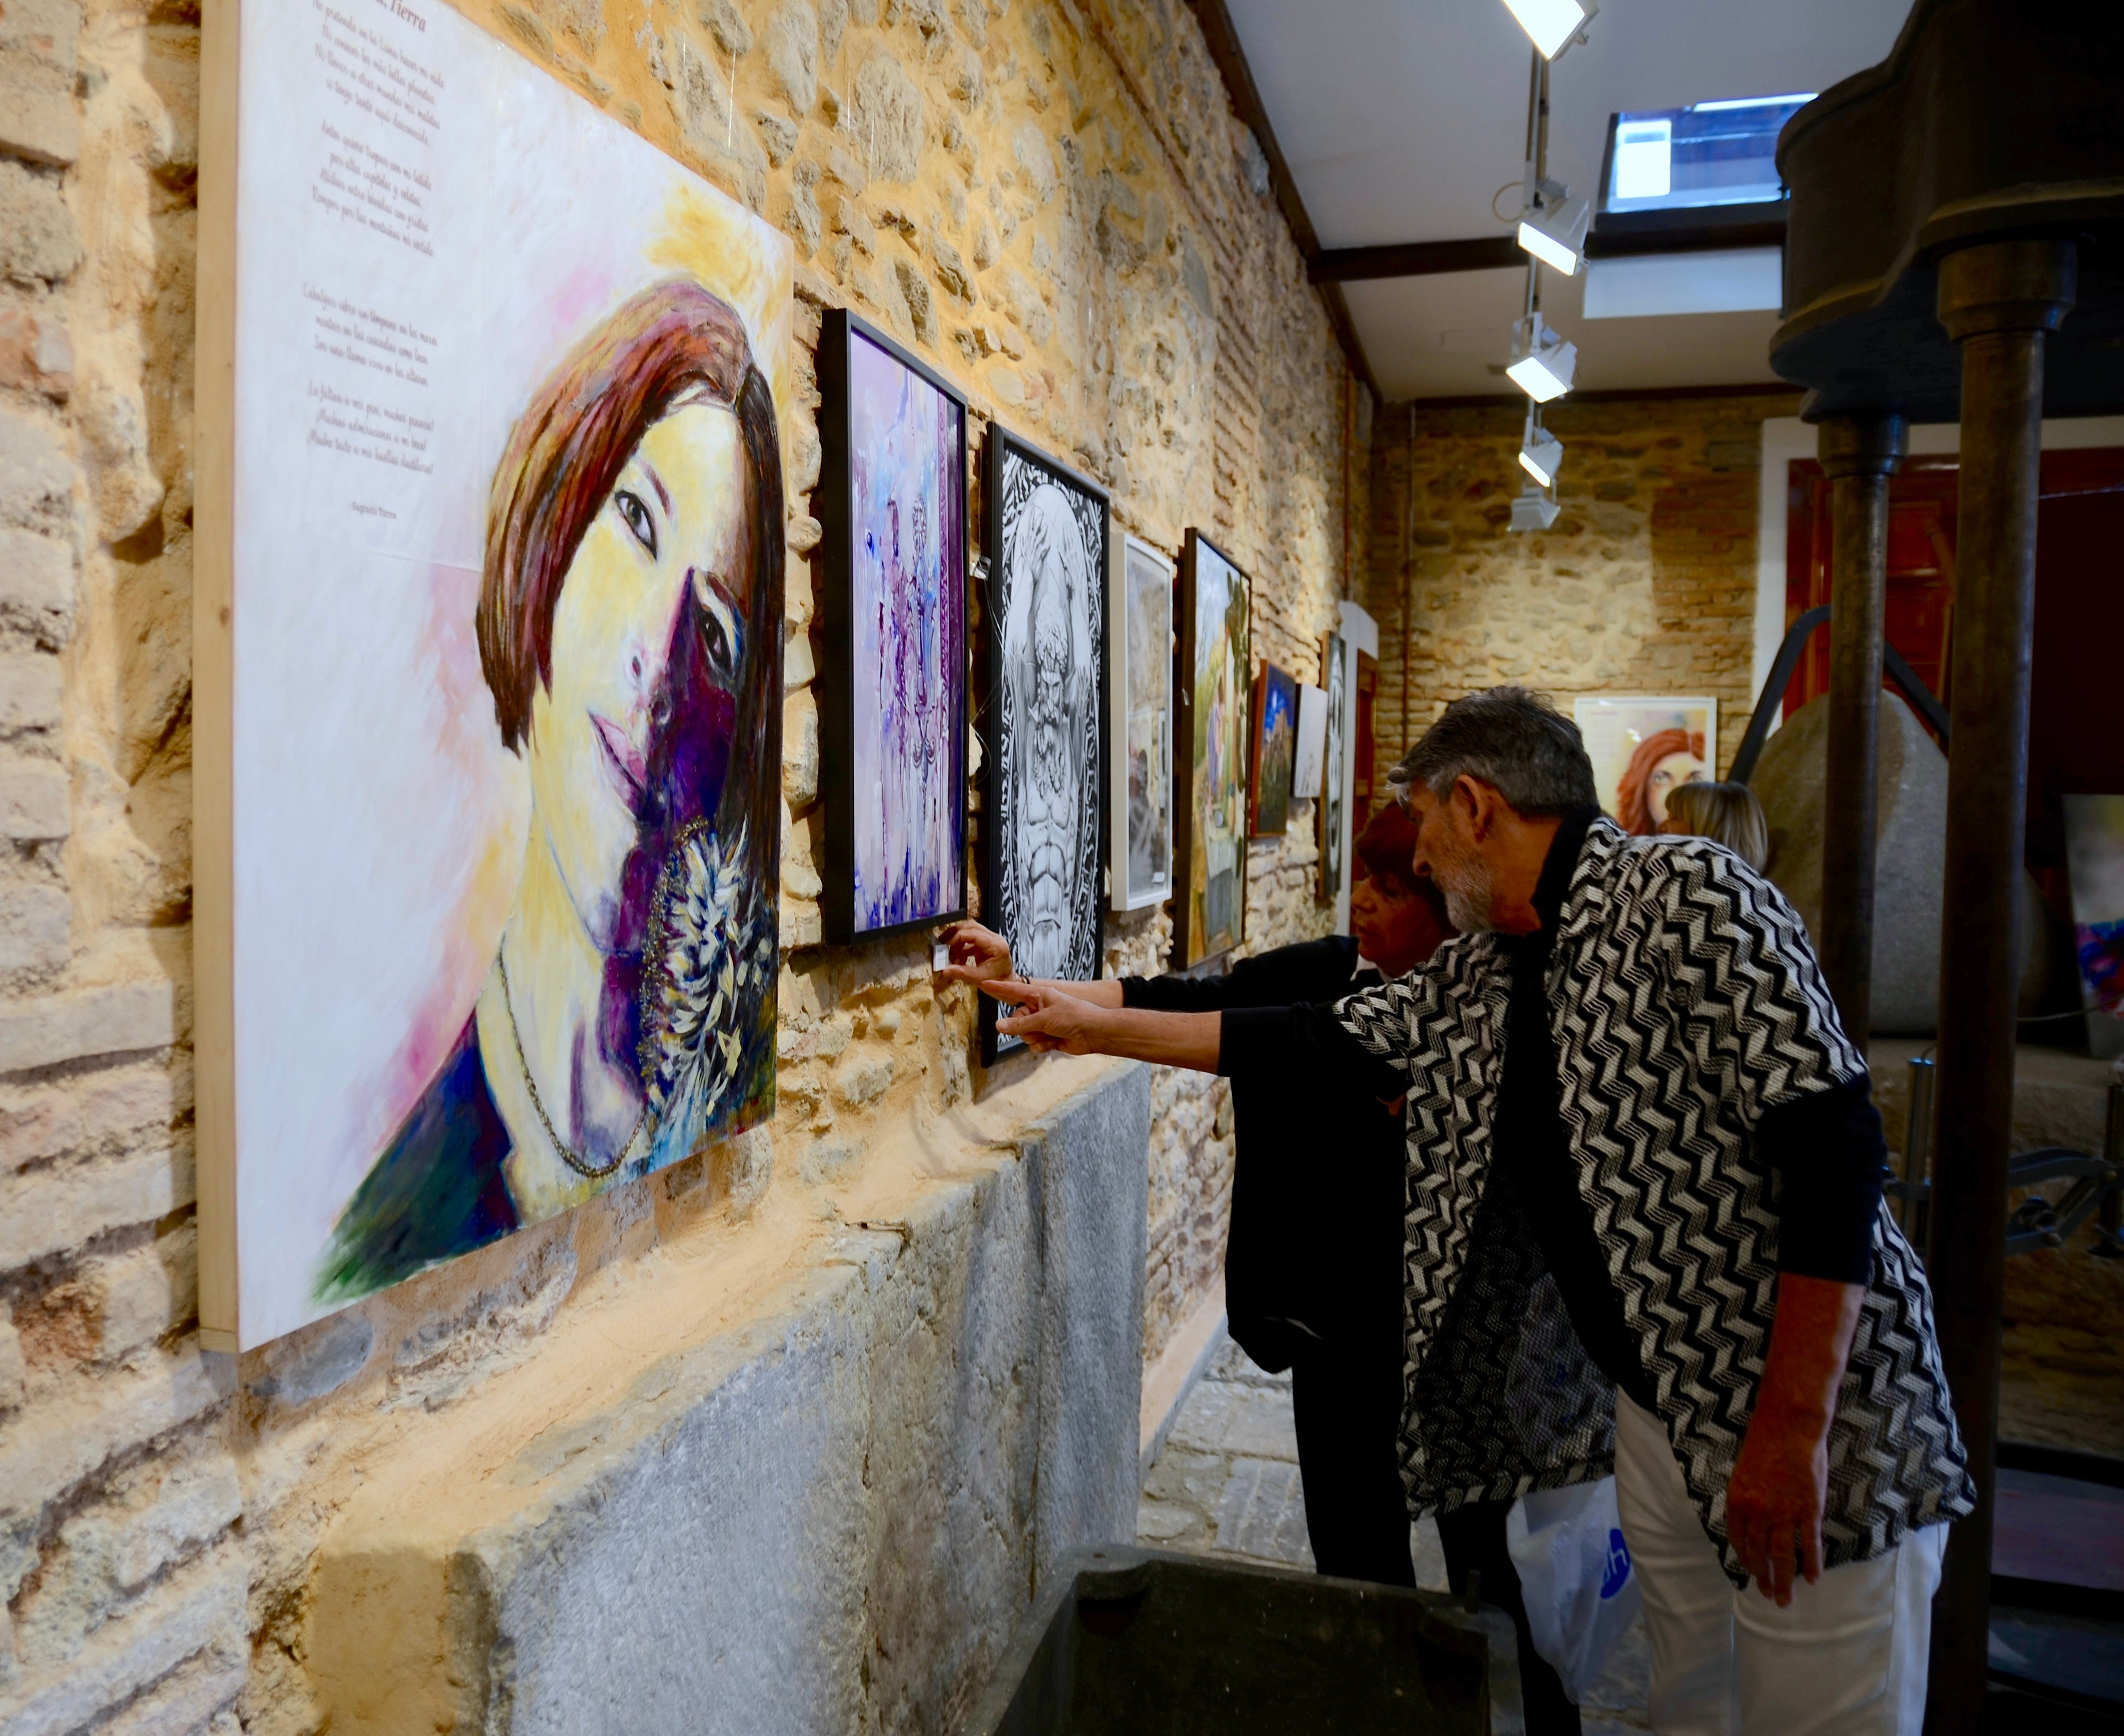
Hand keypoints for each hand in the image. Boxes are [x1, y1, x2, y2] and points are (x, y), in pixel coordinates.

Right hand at [936, 921, 1012, 985]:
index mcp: (995, 944)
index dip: (956, 937)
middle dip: (954, 934)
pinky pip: (970, 940)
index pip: (973, 933)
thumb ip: (962, 972)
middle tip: (942, 944)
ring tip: (951, 956)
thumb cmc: (999, 982)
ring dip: (957, 942)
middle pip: (971, 926)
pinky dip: (961, 948)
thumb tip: (944, 970)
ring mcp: (990, 940)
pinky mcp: (986, 945)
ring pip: (970, 931)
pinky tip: (958, 960)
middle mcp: (994, 938)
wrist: (1009, 985)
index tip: (944, 945)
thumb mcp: (979, 979)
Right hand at [980, 980, 1107, 1054]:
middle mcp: (1040, 1009)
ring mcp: (1044, 1024)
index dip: (1000, 988)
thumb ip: (1020, 1023)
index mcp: (1040, 995)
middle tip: (1036, 1028)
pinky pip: (1034, 1045)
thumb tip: (999, 1025)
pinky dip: (1042, 1046)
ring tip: (1049, 1035)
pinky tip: (1054, 1043)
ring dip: (1034, 1038)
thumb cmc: (1073, 1016)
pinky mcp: (1049, 1038)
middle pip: (1017, 1019)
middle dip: (1023, 1027)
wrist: (1094, 1033)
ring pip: (1024, 1034)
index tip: (985, 982)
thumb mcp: (1044, 1018)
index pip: (1015, 991)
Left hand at [1725, 1402, 1830, 1604]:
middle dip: (1763, 1577)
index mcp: (1738, 1500)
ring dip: (1784, 1581)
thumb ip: (1747, 1498)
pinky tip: (1813, 1579)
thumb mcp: (1744, 1471)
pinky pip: (1809, 1544)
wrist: (1788, 1426)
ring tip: (1785, 1599)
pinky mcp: (1808, 1510)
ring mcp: (1784, 1512)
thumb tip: (1751, 1520)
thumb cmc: (1765, 1442)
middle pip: (1759, 1553)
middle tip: (1768, 1595)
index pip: (1738, 1539)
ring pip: (1782, 1556)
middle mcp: (1757, 1511)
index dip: (1745, 1558)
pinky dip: (1811, 1564)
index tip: (1752, 1570)